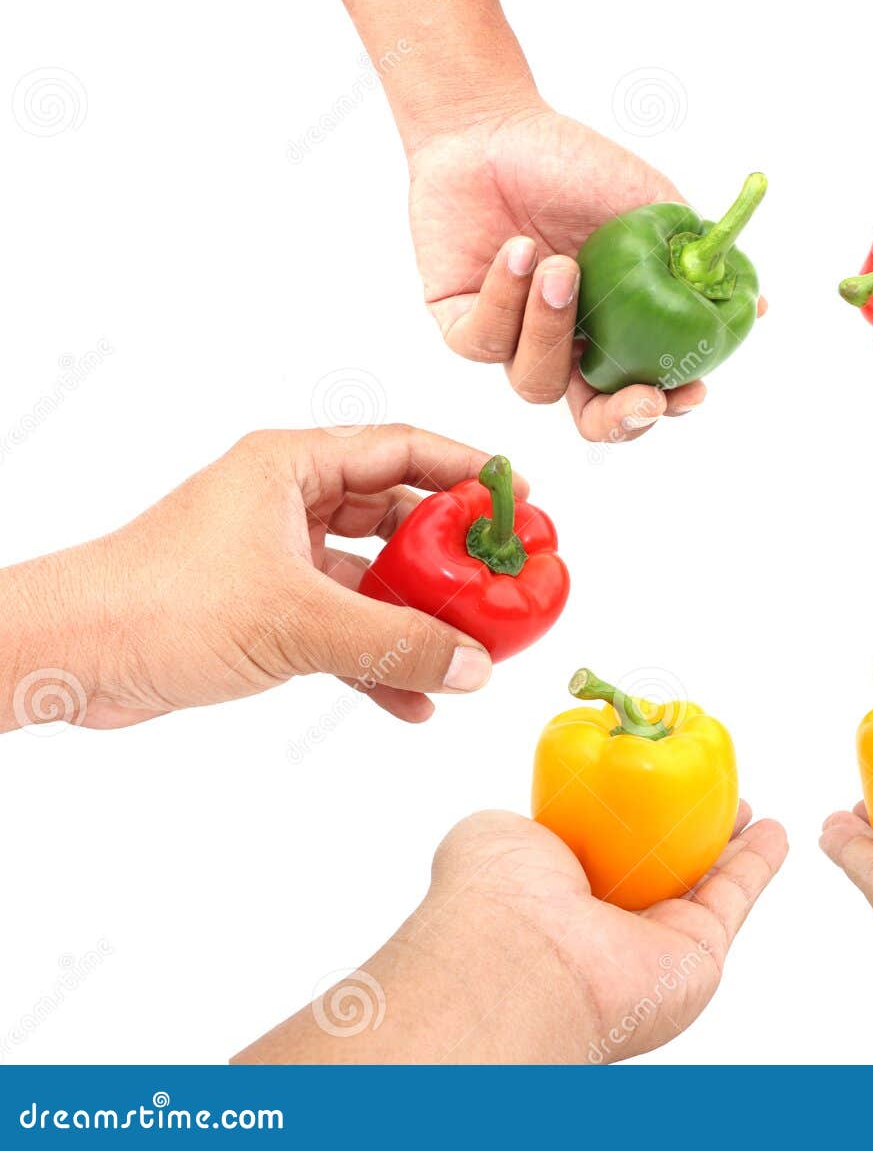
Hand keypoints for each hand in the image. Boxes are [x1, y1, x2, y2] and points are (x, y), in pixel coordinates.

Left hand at [1, 425, 517, 732]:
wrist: (72, 656)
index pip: (402, 449)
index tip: (521, 500)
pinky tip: (412, 700)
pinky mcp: (263, 609)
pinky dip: (376, 658)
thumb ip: (396, 642)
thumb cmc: (162, 603)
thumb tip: (477, 664)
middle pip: (396, 515)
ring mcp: (276, 557)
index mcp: (291, 467)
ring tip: (470, 653)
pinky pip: (342, 626)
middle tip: (503, 582)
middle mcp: (287, 502)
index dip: (467, 471)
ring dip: (417, 617)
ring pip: (373, 578)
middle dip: (451, 556)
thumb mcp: (297, 621)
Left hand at [238, 806, 787, 1062]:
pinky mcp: (700, 952)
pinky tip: (775, 831)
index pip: (605, 845)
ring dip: (730, 843)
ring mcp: (654, 941)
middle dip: (686, 825)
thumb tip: (544, 814)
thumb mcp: (495, 834)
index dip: (631, 808)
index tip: (652, 773)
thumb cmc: (493, 898)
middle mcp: (606, 922)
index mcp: (555, 891)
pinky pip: (736, 897)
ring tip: (747, 806)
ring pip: (704, 879)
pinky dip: (759, 863)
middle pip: (660, 862)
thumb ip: (531, 820)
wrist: (523, 962)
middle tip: (709, 788)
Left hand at [407, 104, 710, 441]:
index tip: (690, 391)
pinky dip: (504, 300)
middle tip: (641, 395)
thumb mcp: (653, 207)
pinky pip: (483, 341)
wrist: (493, 123)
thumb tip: (760, 305)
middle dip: (619, 420)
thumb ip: (699, 257)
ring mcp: (513, 340)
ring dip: (552, 329)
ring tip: (561, 265)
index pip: (642, 393)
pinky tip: (517, 250)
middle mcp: (566, 346)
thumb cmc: (576, 165)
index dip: (664, 406)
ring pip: (534, 381)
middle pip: (591, 419)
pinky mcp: (460, 322)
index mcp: (615, 331)